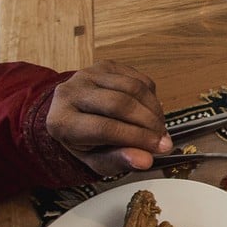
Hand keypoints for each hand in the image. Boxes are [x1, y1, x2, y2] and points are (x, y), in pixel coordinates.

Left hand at [48, 61, 170, 174]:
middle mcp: (69, 93)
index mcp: (62, 122)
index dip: (137, 138)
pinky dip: (152, 96)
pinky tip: (152, 111)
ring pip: (133, 87)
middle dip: (148, 123)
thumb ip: (119, 161)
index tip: (161, 148)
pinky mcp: (105, 66)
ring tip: (160, 126)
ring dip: (154, 109)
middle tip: (164, 138)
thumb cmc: (86, 143)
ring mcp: (87, 75)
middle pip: (119, 104)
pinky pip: (138, 78)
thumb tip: (146, 161)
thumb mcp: (97, 160)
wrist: (75, 116)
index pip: (105, 128)